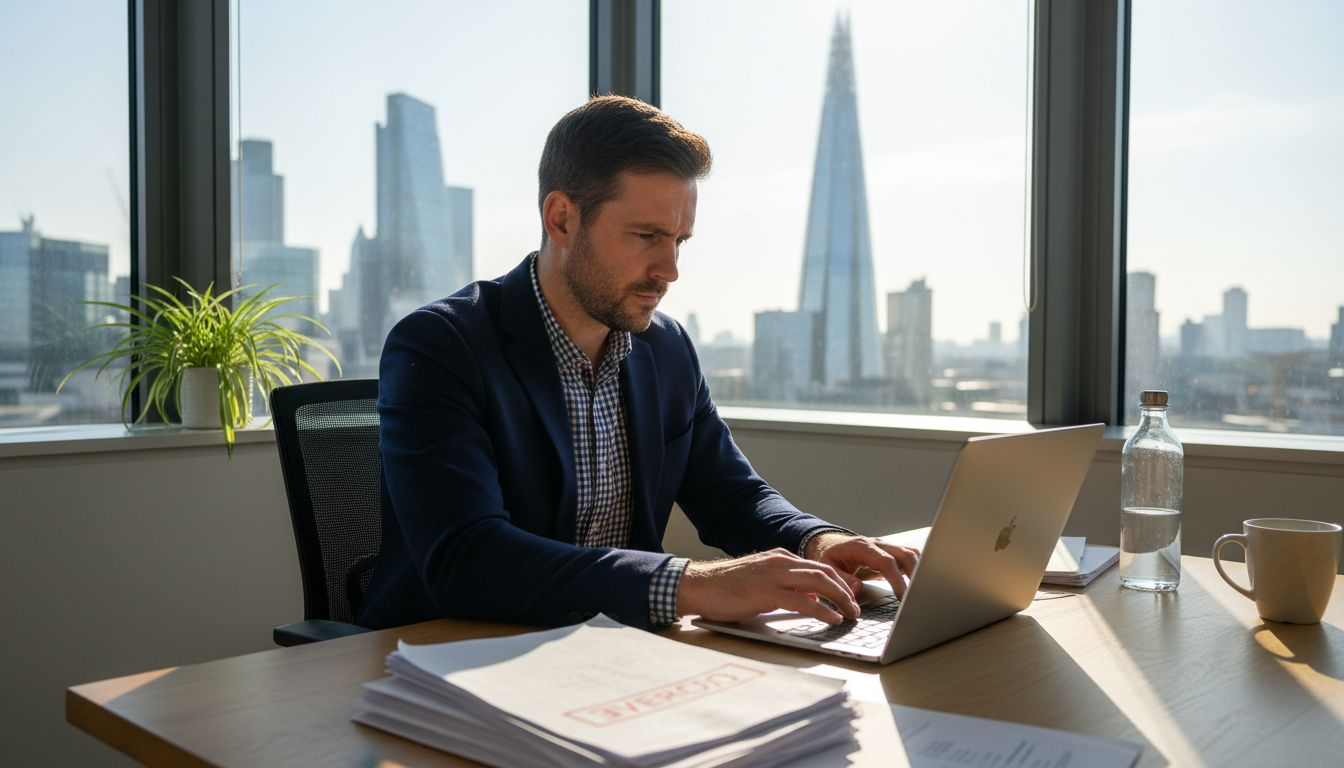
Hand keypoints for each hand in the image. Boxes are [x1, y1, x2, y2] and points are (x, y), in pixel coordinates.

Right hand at [676, 548, 861, 624]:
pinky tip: (833, 619)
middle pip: (824, 572)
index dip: (839, 581)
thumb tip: (810, 600)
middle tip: (857, 607)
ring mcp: (774, 576)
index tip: (851, 595)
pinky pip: (803, 602)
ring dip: (840, 599)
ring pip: (818, 582)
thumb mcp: (762, 583)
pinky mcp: (766, 593)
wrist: (699, 585)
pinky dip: (823, 610)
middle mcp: (780, 562)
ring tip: (851, 614)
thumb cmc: (726, 588)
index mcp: (780, 558)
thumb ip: (786, 588)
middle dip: (845, 590)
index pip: (818, 566)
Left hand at [805, 532, 920, 596]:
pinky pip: (911, 558)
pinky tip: (923, 584)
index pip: (886, 561)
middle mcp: (879, 544)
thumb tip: (857, 590)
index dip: (896, 579)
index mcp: (862, 547)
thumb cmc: (830, 556)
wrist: (831, 544)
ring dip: (921, 570)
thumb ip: (842, 580)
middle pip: (906, 554)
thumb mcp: (828, 568)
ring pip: (912, 553)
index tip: (903, 597)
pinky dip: (920, 568)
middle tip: (920, 597)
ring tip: (925, 591)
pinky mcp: (893, 554)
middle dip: (916, 574)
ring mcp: (888, 548)